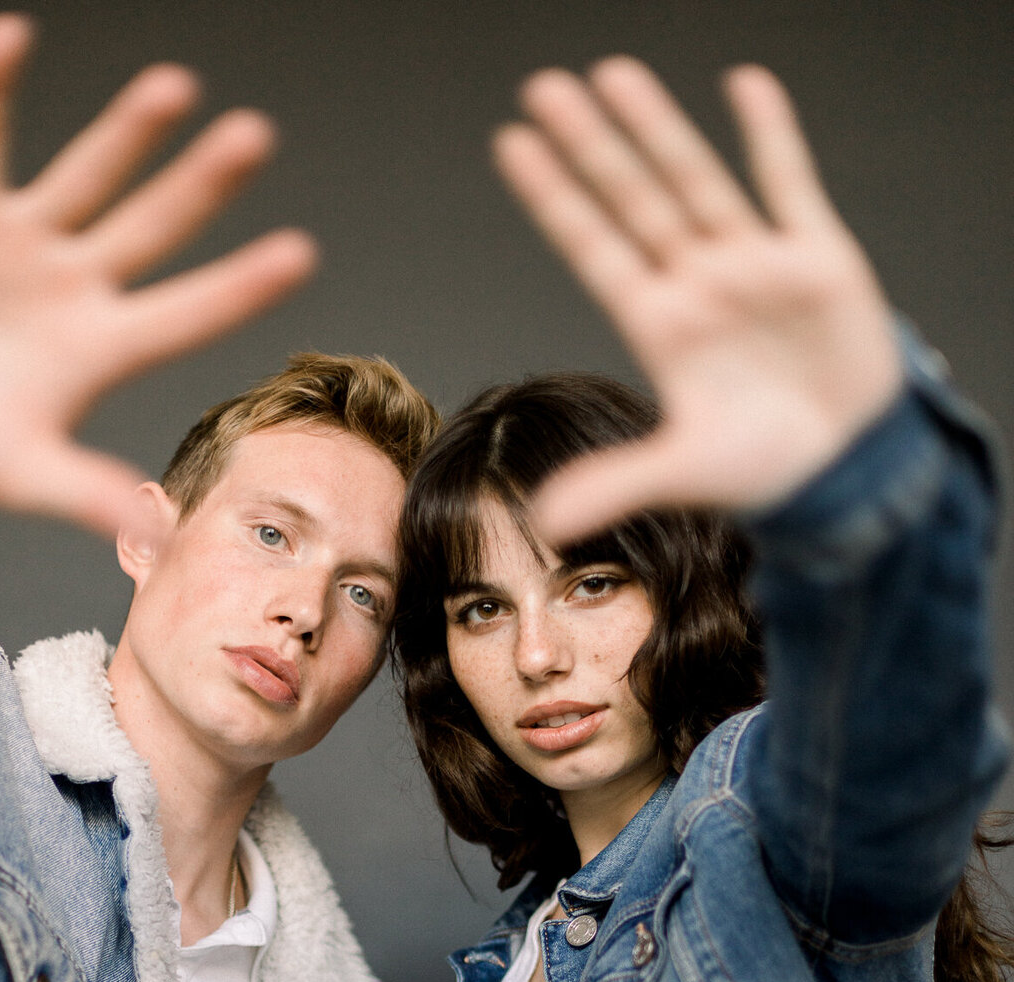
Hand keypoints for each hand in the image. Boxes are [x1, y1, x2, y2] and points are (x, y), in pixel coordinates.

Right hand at [0, 14, 316, 535]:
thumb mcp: (25, 476)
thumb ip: (89, 493)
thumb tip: (157, 529)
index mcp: (101, 349)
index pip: (186, 312)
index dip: (239, 286)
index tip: (298, 254)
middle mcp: (76, 288)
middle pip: (153, 227)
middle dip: (201, 185)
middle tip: (254, 137)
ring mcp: (23, 244)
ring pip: (86, 175)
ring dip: (125, 132)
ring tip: (175, 88)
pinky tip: (10, 39)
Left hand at [493, 59, 902, 541]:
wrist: (849, 470)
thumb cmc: (767, 469)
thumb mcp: (685, 472)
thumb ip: (615, 483)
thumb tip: (542, 523)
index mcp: (662, 328)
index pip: (595, 250)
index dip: (557, 201)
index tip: (514, 145)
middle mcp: (699, 285)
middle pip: (634, 202)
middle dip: (592, 147)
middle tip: (546, 90)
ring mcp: (754, 265)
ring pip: (696, 182)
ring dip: (659, 130)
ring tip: (615, 75)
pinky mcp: (817, 258)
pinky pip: (789, 185)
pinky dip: (770, 137)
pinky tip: (745, 86)